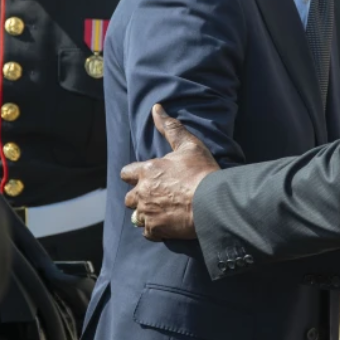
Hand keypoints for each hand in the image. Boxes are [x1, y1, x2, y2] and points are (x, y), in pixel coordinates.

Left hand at [121, 104, 219, 240]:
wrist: (212, 202)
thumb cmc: (202, 172)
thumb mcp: (189, 145)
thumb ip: (171, 127)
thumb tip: (156, 108)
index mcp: (147, 171)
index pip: (126, 173)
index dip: (136, 175)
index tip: (148, 177)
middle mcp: (142, 192)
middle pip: (129, 197)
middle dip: (139, 197)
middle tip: (158, 196)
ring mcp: (147, 212)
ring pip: (137, 216)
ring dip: (146, 214)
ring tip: (163, 211)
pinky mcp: (156, 229)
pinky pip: (148, 232)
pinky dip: (155, 229)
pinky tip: (168, 224)